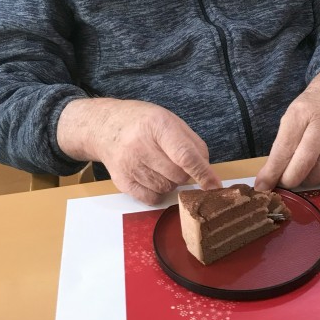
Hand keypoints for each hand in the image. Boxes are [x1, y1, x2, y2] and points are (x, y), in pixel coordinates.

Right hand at [58, 98, 221, 204]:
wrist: (104, 127)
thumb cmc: (142, 123)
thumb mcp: (169, 120)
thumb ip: (191, 143)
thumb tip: (206, 170)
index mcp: (158, 125)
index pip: (185, 155)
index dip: (203, 173)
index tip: (214, 185)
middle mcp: (141, 145)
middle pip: (178, 175)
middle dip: (185, 173)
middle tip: (175, 161)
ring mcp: (129, 165)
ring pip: (167, 188)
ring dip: (171, 181)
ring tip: (159, 165)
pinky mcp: (122, 182)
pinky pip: (152, 199)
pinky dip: (158, 192)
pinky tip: (151, 176)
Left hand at [254, 70, 319, 191]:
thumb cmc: (306, 113)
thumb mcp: (288, 121)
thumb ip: (279, 149)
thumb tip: (266, 181)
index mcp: (301, 114)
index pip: (285, 148)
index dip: (273, 171)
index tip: (263, 186)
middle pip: (306, 161)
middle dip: (290, 179)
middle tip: (283, 184)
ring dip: (308, 181)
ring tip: (300, 177)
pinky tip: (318, 175)